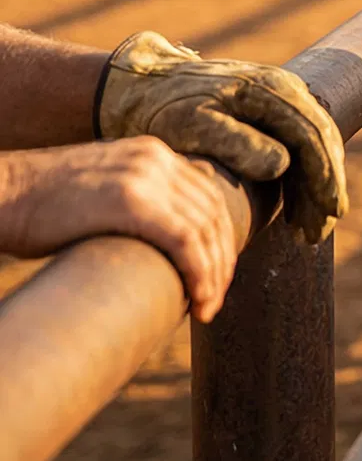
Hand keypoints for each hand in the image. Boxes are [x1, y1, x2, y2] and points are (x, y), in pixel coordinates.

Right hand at [0, 137, 237, 320]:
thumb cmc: (39, 207)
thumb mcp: (100, 189)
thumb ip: (136, 199)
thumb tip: (161, 239)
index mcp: (153, 153)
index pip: (209, 195)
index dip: (221, 238)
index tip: (217, 272)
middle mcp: (156, 158)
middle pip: (214, 213)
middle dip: (222, 260)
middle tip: (215, 298)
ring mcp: (145, 176)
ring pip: (204, 230)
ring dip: (214, 275)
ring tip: (207, 307)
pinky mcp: (131, 201)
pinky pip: (185, 240)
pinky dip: (200, 273)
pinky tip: (199, 300)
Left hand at [95, 32, 347, 243]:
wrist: (140, 85)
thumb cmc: (161, 106)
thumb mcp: (191, 124)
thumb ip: (237, 142)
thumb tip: (282, 166)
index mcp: (270, 90)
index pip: (312, 137)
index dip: (323, 178)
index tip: (327, 213)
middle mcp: (284, 90)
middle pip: (321, 144)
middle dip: (325, 189)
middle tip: (319, 232)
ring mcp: (280, 100)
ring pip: (314, 147)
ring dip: (315, 188)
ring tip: (309, 229)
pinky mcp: (270, 114)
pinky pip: (298, 147)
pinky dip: (301, 179)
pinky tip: (295, 208)